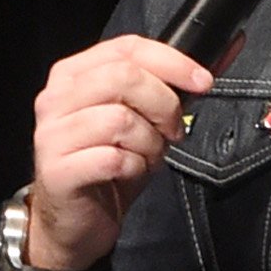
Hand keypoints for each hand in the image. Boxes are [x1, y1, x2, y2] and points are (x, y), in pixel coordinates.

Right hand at [26, 32, 216, 270]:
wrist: (75, 222)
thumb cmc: (108, 166)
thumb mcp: (140, 119)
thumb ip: (168, 88)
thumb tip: (218, 59)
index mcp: (72, 75)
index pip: (126, 48)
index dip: (171, 61)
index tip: (202, 81)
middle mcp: (55, 98)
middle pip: (124, 77)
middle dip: (164, 104)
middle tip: (174, 131)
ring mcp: (52, 135)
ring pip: (120, 119)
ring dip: (149, 143)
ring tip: (147, 157)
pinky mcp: (57, 171)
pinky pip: (113, 159)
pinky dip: (135, 167)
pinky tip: (130, 173)